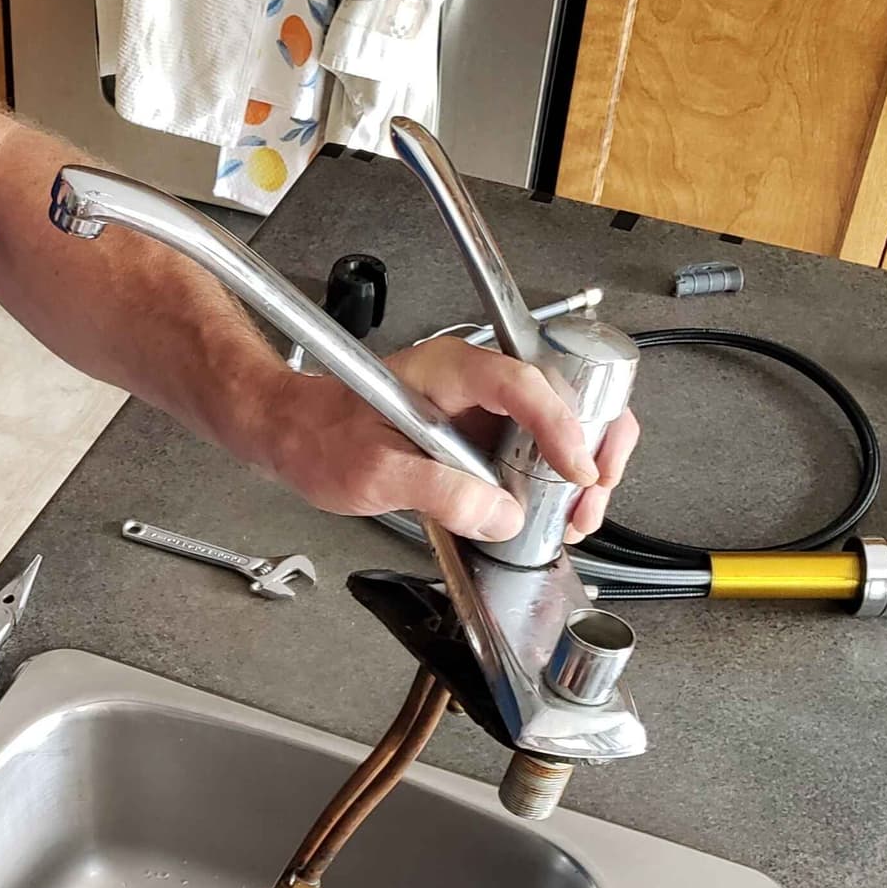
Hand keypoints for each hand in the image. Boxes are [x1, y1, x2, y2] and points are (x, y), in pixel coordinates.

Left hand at [259, 336, 639, 545]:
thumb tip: (501, 516)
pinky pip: (534, 448)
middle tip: (589, 499)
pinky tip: (552, 508)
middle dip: (592, 446)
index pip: (526, 385)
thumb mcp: (375, 471)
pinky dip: (553, 478)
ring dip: (580, 466)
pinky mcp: (481, 432)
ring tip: (575, 514)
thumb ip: (441, 492)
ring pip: (560, 422)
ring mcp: (483, 405)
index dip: (562, 428)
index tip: (577, 472)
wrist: (294, 434)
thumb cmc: (321, 436)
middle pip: (565, 396)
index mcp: (452, 370)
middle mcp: (476, 379)